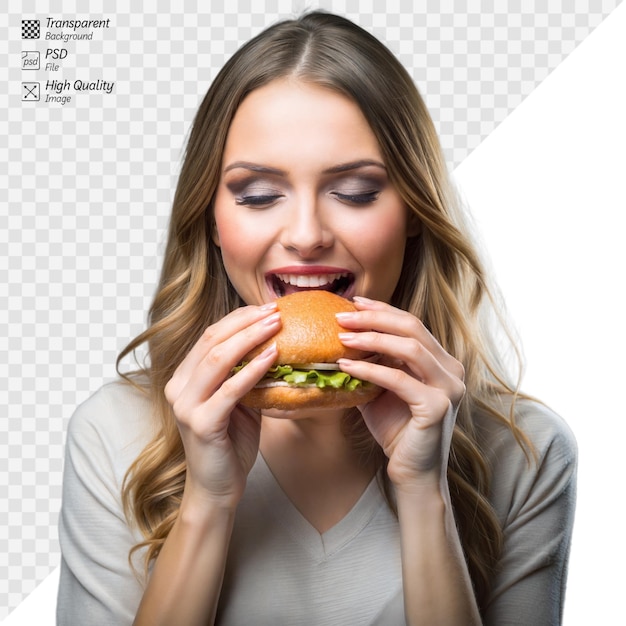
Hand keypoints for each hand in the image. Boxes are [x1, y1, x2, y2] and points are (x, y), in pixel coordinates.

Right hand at [164, 304, 279, 509]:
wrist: (217, 487)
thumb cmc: (230, 443)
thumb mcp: (237, 401)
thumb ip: (244, 374)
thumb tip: (275, 344)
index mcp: (183, 378)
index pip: (209, 336)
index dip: (238, 318)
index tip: (265, 307)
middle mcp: (178, 388)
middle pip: (212, 341)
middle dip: (246, 322)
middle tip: (275, 310)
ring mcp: (186, 405)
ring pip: (218, 358)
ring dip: (251, 338)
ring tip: (277, 325)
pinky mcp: (201, 424)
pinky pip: (231, 389)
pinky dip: (254, 369)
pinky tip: (273, 355)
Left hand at [336, 297, 464, 489]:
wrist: (411, 472)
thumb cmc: (395, 430)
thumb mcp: (380, 388)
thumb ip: (372, 363)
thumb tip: (340, 337)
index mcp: (441, 361)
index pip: (411, 324)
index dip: (383, 309)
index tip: (354, 302)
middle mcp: (452, 369)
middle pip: (412, 328)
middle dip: (374, 318)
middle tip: (342, 317)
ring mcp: (450, 387)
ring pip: (410, 348)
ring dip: (372, 339)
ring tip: (342, 337)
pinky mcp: (438, 406)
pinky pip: (400, 379)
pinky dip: (371, 370)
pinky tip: (348, 365)